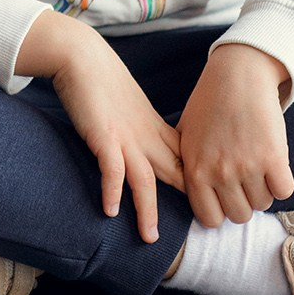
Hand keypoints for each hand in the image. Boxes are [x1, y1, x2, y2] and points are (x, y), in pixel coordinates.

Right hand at [47, 24, 185, 243]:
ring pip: (144, 180)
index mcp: (154, 129)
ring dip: (148, 210)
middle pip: (174, 174)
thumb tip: (148, 149)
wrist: (83, 56)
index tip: (210, 205)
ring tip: (149, 238)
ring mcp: (125, 137)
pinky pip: (111, 168)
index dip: (199, 183)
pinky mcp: (103, 136)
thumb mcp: (132, 108)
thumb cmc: (104, 80)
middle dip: (188, 203)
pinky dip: (112, 190)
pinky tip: (110, 211)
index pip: (185, 161)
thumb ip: (142, 129)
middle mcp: (145, 136)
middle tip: (200, 230)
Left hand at [177, 44, 293, 226]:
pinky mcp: (273, 157)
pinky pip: (284, 191)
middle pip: (239, 216)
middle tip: (245, 179)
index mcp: (194, 171)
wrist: (238, 74)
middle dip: (244, 201)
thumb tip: (184, 192)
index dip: (221, 210)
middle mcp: (219, 173)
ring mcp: (246, 167)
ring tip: (258, 165)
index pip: (210, 219)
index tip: (226, 196)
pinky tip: (275, 164)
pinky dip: (282, 181)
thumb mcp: (184, 134)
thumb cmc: (209, 102)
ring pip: (263, 204)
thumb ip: (181, 166)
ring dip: (263, 189)